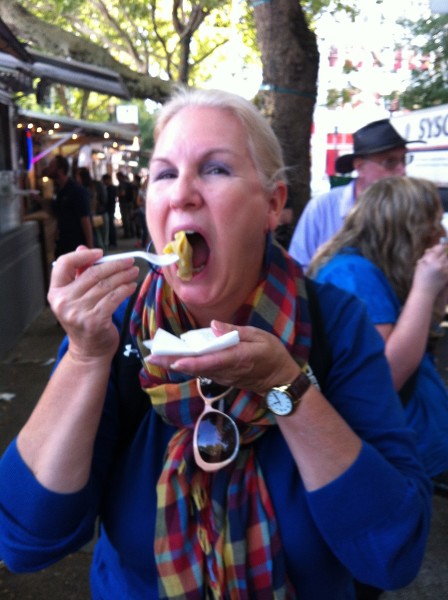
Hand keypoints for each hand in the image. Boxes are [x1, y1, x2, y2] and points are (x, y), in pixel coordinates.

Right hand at [49, 247, 138, 361]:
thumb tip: (83, 248)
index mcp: (55, 292)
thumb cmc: (84, 320)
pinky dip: (125, 290)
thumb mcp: (76, 297)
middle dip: (114, 265)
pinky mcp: (94, 321)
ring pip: (105, 285)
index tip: (100, 253)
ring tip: (133, 272)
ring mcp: (78, 312)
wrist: (88, 351)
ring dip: (123, 276)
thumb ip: (78, 273)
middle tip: (129, 261)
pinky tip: (131, 286)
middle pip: (91, 274)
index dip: (82, 255)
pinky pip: (113, 298)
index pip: (63, 264)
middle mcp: (64, 302)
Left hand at [147, 320, 299, 395]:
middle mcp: (226, 371)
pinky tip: (173, 358)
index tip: (174, 360)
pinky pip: (202, 371)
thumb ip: (235, 332)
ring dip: (176, 363)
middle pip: (196, 367)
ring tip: (156, 355)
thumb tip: (213, 326)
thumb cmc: (272, 355)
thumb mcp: (259, 337)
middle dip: (172, 361)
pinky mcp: (222, 378)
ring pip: (196, 370)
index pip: (210, 361)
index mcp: (237, 358)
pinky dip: (187, 365)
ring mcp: (223, 377)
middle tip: (151, 356)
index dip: (191, 362)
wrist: (280, 380)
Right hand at [413, 243, 447, 298]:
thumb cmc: (420, 278)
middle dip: (443, 253)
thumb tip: (432, 249)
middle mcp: (440, 264)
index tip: (438, 248)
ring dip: (445, 260)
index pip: (440, 248)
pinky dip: (446, 265)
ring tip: (439, 264)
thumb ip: (427, 256)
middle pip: (446, 253)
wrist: (425, 292)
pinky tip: (442, 268)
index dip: (439, 247)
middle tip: (439, 256)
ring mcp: (445, 270)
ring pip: (447, 260)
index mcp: (431, 260)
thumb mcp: (420, 265)